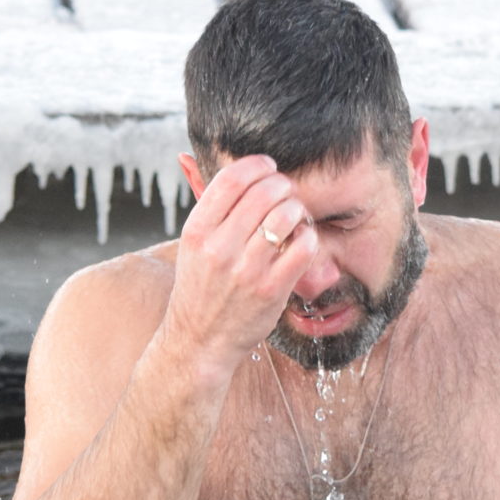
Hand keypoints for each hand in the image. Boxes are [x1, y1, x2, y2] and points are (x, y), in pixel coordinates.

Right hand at [164, 155, 318, 382]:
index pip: (231, 179)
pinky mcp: (271, 290)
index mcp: (196, 231)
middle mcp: (219, 248)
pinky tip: (302, 240)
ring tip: (294, 217)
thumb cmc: (200, 287)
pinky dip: (309, 237)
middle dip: (282, 185)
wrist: (199, 340)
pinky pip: (303, 248)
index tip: (268, 168)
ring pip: (286, 216)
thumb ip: (204, 206)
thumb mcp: (192, 245)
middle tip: (286, 193)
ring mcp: (246, 271)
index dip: (257, 165)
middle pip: (263, 192)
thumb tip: (191, 158)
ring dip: (297, 210)